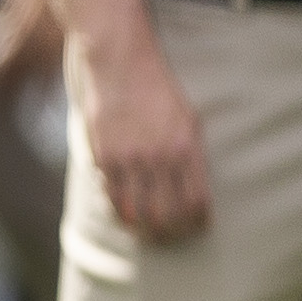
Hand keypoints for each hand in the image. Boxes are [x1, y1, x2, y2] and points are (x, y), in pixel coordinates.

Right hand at [83, 38, 209, 243]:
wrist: (120, 61)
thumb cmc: (158, 91)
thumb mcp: (188, 119)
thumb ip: (191, 156)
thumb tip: (195, 195)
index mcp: (188, 148)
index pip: (197, 202)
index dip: (198, 223)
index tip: (198, 228)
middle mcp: (161, 156)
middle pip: (168, 215)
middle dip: (171, 235)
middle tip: (170, 238)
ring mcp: (130, 158)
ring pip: (137, 213)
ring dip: (143, 230)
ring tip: (146, 234)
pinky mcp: (103, 156)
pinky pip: (112, 196)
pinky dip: (120, 211)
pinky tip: (126, 214)